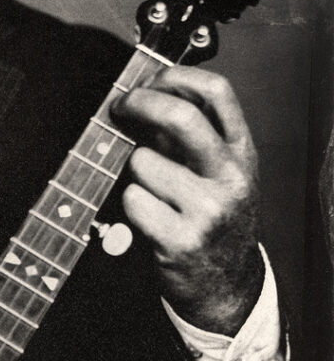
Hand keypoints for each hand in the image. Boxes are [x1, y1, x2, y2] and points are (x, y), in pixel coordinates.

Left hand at [111, 66, 263, 335]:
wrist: (225, 284)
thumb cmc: (211, 217)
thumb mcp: (217, 171)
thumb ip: (190, 135)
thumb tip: (141, 95)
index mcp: (241, 153)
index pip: (216, 91)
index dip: (174, 76)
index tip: (147, 81)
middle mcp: (231, 177)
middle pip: (180, 116)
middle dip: (138, 103)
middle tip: (119, 108)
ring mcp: (208, 209)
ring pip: (142, 160)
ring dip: (132, 170)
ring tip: (150, 190)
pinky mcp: (181, 239)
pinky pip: (132, 198)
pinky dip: (128, 203)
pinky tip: (146, 216)